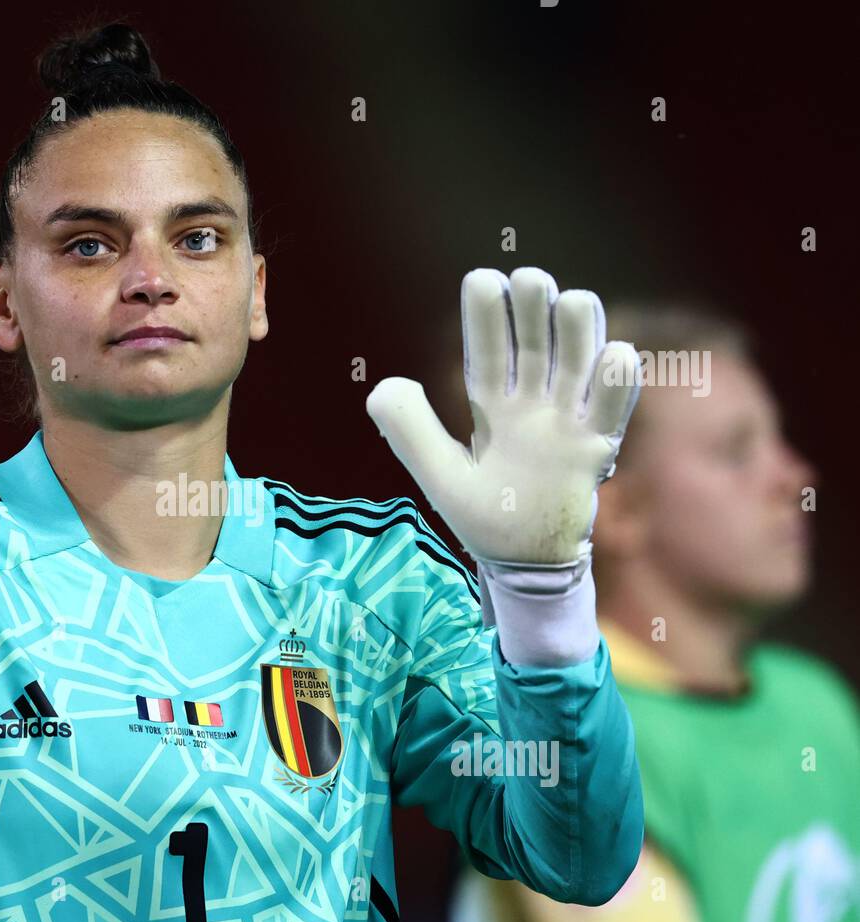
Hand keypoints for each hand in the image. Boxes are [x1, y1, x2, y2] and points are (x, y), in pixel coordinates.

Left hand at [366, 267, 639, 565]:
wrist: (525, 564)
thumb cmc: (486, 516)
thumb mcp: (438, 476)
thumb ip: (409, 431)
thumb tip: (383, 384)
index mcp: (493, 406)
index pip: (488, 351)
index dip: (486, 316)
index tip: (482, 279)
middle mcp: (533, 405)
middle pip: (538, 345)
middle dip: (535, 308)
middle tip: (529, 278)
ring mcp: (566, 424)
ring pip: (579, 364)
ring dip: (577, 330)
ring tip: (568, 299)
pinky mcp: (595, 450)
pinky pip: (611, 411)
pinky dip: (616, 383)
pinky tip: (614, 354)